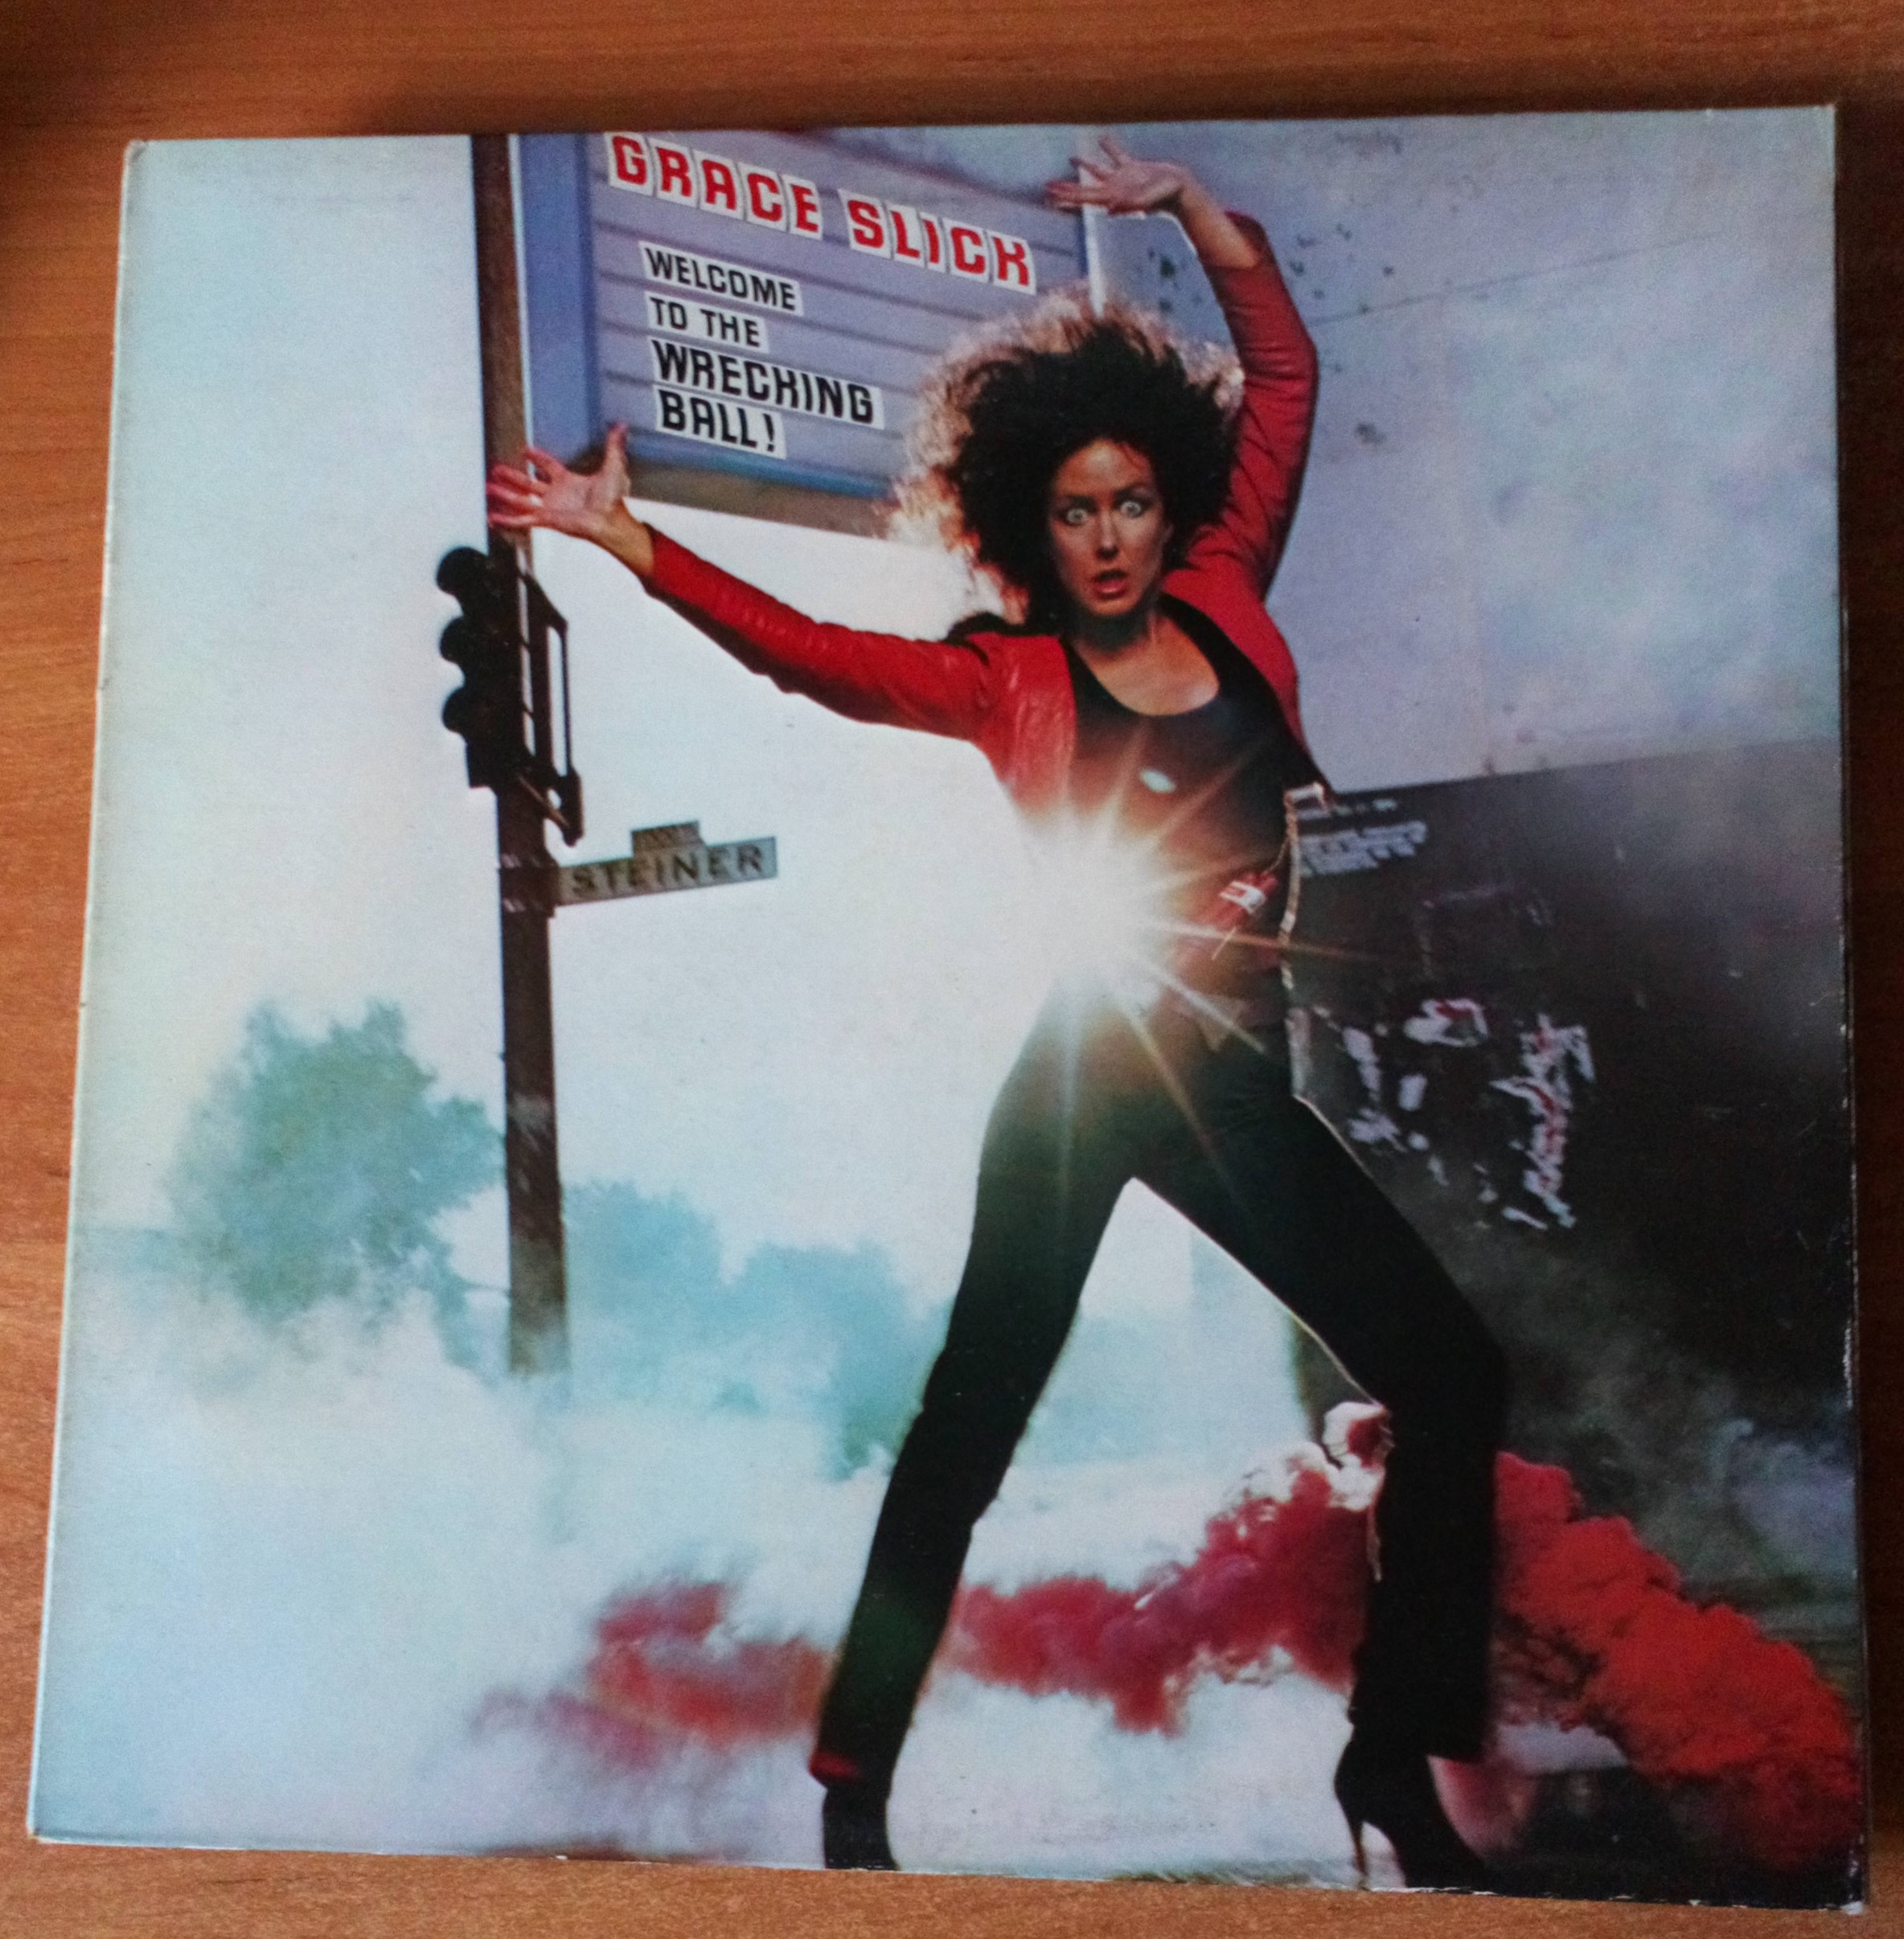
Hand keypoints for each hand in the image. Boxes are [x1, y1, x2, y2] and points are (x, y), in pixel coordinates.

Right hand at [487, 423, 649, 569]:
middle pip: (528, 483)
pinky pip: (522, 520)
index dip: (538, 458)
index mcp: (568, 481)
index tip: (526, 451)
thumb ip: (613, 446)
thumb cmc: (613, 499)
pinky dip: (507, 520)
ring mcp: (549, 508)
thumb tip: (622, 426)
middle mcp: (556, 495)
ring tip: (488, 488)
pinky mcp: (545, 520)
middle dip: (512, 477)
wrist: (609, 520)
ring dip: (504, 495)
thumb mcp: (612, 466)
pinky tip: (493, 518)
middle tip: (496, 470)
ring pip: (521, 500)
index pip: (549, 467)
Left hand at [1046, 137, 1258, 270]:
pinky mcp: (1134, 168)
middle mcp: (1114, 190)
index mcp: (1112, 197)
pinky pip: (1117, 155)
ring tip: (1070, 159)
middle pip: (1084, 188)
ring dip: (1084, 166)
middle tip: (1047, 186)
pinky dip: (1109, 147)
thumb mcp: (1146, 199)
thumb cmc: (1166, 197)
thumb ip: (1129, 205)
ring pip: (1098, 171)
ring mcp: (1123, 179)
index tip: (1049, 196)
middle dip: (1066, 188)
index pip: (1083, 198)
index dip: (1066, 197)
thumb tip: (1108, 211)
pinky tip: (1101, 138)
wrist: (1182, 191)